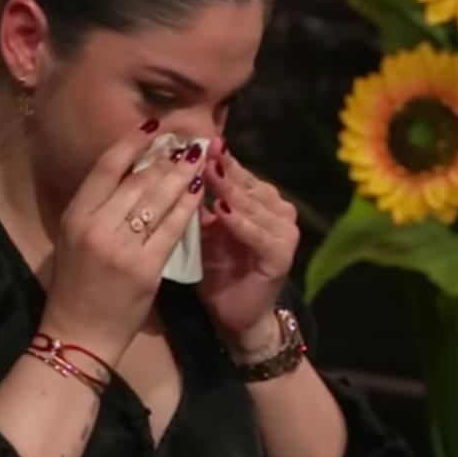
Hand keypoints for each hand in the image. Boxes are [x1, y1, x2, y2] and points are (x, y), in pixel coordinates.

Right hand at [41, 121, 207, 363]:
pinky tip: (200, 190)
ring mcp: (121, 247)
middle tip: (188, 139)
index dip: (132, 142)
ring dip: (182, 174)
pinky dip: (188, 206)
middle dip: (166, 156)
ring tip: (199, 156)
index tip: (152, 126)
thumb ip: (96, 208)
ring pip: (158, 200)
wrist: (78, 335)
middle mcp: (96, 226)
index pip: (106, 168)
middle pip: (137, 180)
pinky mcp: (144, 268)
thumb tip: (127, 173)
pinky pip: (172, 229)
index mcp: (75, 216)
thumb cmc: (75, 287)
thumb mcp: (74, 240)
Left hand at [197, 138, 299, 358]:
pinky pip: (259, 235)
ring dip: (230, 190)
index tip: (192, 141)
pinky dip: (241, 223)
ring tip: (208, 175)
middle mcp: (279, 210)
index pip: (237, 172)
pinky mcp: (282, 256)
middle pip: (246, 184)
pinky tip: (223, 212)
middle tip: (200, 150)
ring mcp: (285, 233)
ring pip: (253, 205)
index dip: (215, 158)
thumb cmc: (217, 269)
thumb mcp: (204, 229)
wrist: (235, 315)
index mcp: (261, 199)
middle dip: (221, 168)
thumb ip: (198, 200)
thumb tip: (172, 165)